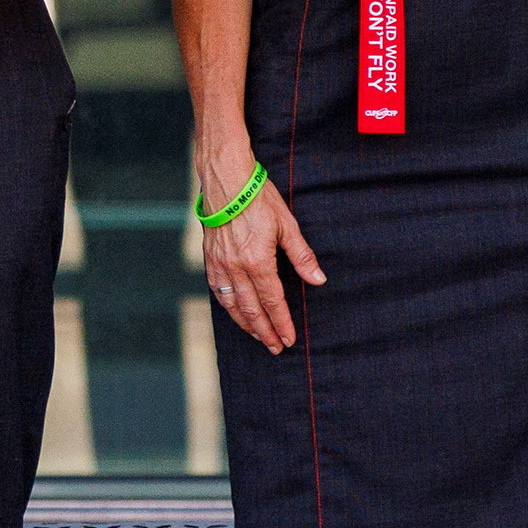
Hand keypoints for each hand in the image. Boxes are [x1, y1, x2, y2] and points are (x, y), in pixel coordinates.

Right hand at [201, 155, 323, 352]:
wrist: (225, 179)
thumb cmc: (258, 198)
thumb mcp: (287, 225)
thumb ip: (302, 256)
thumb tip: (318, 279)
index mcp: (257, 261)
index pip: (273, 301)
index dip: (282, 323)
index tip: (289, 339)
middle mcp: (236, 267)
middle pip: (252, 309)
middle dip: (265, 332)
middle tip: (275, 347)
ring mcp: (219, 264)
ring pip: (232, 304)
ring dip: (246, 324)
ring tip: (259, 336)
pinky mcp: (209, 258)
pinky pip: (218, 291)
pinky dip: (228, 306)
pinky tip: (235, 312)